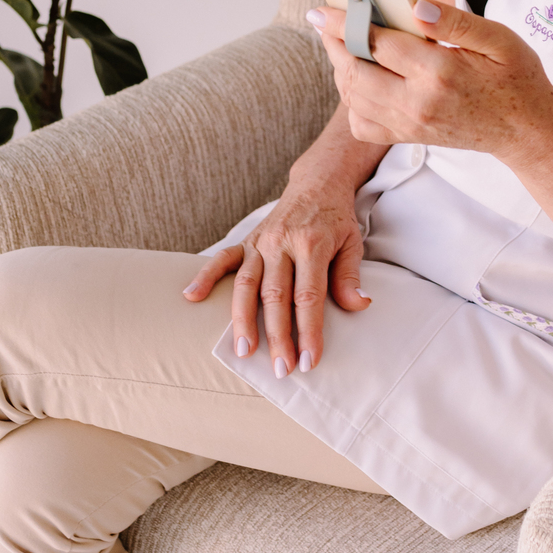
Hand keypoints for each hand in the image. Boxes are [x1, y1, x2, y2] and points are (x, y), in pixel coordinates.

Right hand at [181, 173, 369, 376]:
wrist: (317, 183)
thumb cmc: (337, 220)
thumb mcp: (353, 243)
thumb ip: (351, 276)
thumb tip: (360, 305)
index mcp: (312, 244)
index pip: (309, 295)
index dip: (309, 330)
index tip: (309, 360)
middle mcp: (282, 243)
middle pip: (276, 296)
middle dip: (277, 336)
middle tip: (281, 369)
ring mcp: (261, 241)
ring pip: (246, 284)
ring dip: (242, 319)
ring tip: (243, 351)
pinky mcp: (246, 240)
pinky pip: (222, 259)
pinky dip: (205, 276)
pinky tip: (192, 296)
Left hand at [311, 0, 552, 165]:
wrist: (526, 129)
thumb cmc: (516, 78)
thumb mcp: (499, 39)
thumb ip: (456, 21)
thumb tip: (417, 6)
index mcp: (440, 72)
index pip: (378, 43)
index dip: (346, 22)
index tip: (324, 9)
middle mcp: (418, 102)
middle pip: (355, 72)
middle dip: (334, 43)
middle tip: (325, 21)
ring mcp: (410, 124)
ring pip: (353, 97)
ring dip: (340, 68)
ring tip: (340, 42)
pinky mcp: (408, 136)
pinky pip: (362, 123)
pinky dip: (351, 101)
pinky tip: (360, 80)